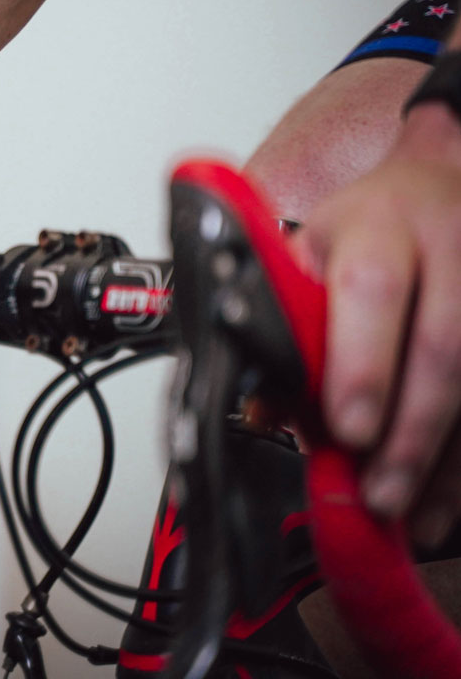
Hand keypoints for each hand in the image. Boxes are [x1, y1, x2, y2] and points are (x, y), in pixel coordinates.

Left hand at [294, 102, 460, 546]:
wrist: (443, 188)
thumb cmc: (370, 229)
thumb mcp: (314, 252)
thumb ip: (288, 323)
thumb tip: (259, 407)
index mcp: (379, 224)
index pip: (371, 289)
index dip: (361, 364)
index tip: (344, 428)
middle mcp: (449, 248)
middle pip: (442, 348)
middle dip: (408, 432)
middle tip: (375, 492)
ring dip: (442, 460)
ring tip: (406, 513)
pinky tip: (443, 498)